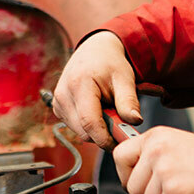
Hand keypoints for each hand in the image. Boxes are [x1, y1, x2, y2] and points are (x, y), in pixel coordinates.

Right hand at [51, 31, 141, 148]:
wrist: (94, 50)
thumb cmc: (109, 63)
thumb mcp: (125, 78)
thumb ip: (129, 101)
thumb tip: (135, 121)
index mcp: (79, 85)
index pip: (89, 123)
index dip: (105, 138)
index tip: (120, 143)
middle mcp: (63, 95)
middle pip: (84, 131)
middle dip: (103, 133)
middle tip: (119, 122)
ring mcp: (58, 102)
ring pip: (79, 132)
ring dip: (96, 129)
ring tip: (107, 110)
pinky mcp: (57, 108)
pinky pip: (75, 127)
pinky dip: (88, 125)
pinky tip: (96, 110)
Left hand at [113, 127, 193, 193]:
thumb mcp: (176, 144)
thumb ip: (152, 155)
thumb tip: (131, 174)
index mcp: (156, 137)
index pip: (120, 155)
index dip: (126, 173)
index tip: (139, 180)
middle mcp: (157, 151)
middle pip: (132, 186)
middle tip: (172, 188)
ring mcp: (165, 171)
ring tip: (186, 191)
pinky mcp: (175, 191)